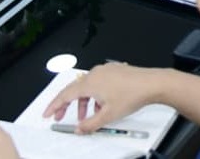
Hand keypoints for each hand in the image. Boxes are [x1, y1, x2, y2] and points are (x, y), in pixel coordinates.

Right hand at [43, 63, 159, 133]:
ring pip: (87, 87)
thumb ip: (89, 124)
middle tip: (60, 117)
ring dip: (83, 102)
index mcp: (90, 82)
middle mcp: (95, 73)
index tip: (48, 113)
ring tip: (86, 116)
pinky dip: (94, 95)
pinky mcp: (114, 71)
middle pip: (74, 90)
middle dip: (66, 105)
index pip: (65, 95)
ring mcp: (105, 70)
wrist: (152, 83)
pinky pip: (97, 83)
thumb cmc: (132, 95)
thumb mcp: (108, 115)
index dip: (54, 106)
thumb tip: (79, 128)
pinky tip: (100, 106)